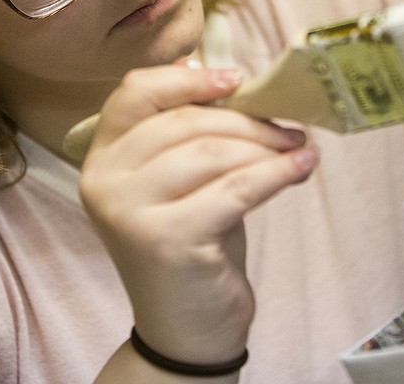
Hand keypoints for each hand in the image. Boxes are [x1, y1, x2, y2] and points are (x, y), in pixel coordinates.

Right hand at [78, 63, 317, 365]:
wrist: (185, 329)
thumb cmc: (191, 245)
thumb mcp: (183, 181)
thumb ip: (188, 133)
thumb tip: (219, 73)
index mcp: (102, 157)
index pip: (134, 93)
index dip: (186, 80)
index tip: (236, 79)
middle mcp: (105, 181)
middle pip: (184, 121)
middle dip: (246, 121)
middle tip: (288, 129)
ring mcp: (130, 211)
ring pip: (212, 152)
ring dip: (265, 147)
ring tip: (297, 151)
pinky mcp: (166, 239)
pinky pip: (235, 188)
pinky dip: (276, 174)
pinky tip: (301, 168)